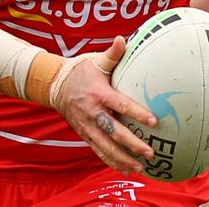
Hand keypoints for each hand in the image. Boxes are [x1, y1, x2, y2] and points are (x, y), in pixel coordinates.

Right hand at [53, 36, 157, 175]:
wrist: (55, 85)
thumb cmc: (81, 71)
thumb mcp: (96, 61)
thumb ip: (112, 54)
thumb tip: (123, 39)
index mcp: (99, 94)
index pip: (120, 105)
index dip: (137, 113)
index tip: (154, 121)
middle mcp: (93, 113)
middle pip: (114, 132)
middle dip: (132, 144)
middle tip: (150, 152)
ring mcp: (88, 126)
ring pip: (106, 147)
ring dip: (123, 159)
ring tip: (140, 168)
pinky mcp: (85, 134)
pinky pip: (99, 151)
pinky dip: (112, 162)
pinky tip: (125, 170)